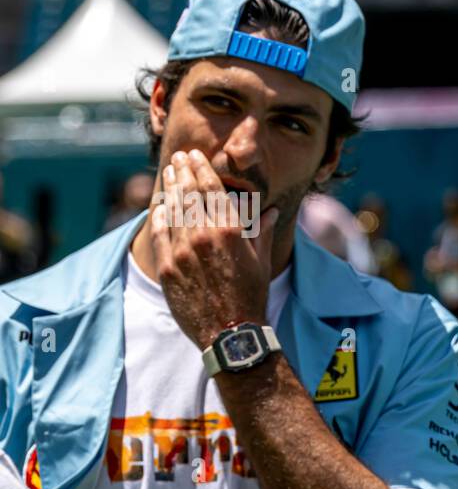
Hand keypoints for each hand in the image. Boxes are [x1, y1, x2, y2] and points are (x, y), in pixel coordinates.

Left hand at [150, 150, 279, 349]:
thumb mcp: (261, 261)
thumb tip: (268, 210)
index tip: (194, 156)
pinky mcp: (168, 268)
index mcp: (229, 231)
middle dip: (181, 172)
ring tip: (167, 174)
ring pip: (171, 210)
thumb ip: (259, 231)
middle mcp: (203, 237)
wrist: (231, 332)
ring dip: (169, 189)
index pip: (211, 189)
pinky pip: (159, 234)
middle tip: (177, 157)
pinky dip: (157, 216)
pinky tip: (157, 206)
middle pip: (188, 194)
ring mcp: (182, 252)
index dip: (201, 169)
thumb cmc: (252, 297)